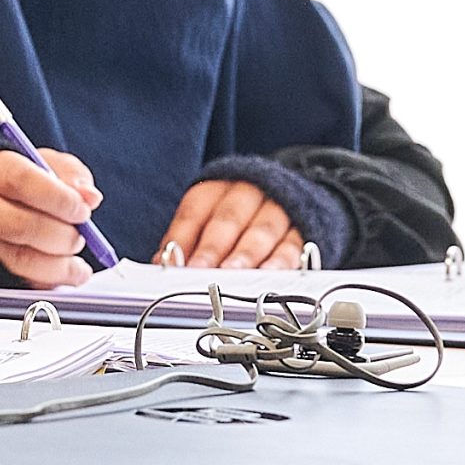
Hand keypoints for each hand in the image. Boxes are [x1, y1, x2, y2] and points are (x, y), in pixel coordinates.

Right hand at [0, 148, 103, 288]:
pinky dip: (50, 282)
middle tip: (80, 237)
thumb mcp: (50, 165)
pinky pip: (19, 281)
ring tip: (79, 264)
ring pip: (17, 259)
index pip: (20, 180)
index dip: (56, 198)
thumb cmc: (30, 180)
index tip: (83, 210)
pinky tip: (70, 274)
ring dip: (58, 265)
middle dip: (59, 235)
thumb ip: (70, 174)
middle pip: (16, 224)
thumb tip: (89, 196)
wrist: (2, 201)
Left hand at [162, 180, 304, 268]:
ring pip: (261, 231)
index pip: (195, 210)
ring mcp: (278, 209)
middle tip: (201, 270)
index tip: (174, 263)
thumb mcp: (206, 219)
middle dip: (213, 248)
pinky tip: (268, 277)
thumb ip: (185, 241)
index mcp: (217, 188)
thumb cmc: (237, 215)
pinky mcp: (302, 230)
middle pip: (228, 218)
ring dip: (244, 255)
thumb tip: (161, 265)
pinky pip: (291, 246)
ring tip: (231, 275)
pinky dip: (280, 263)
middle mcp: (248, 192)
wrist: (288, 199)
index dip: (183, 237)